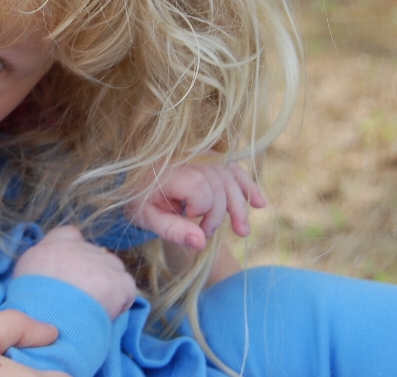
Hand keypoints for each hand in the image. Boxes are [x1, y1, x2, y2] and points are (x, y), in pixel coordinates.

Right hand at [13, 225, 136, 319]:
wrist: (48, 319)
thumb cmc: (31, 303)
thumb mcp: (24, 273)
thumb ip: (40, 261)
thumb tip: (52, 269)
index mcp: (53, 245)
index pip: (71, 234)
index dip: (76, 251)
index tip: (73, 270)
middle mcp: (80, 248)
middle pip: (95, 254)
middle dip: (92, 273)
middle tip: (82, 296)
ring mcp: (101, 262)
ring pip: (113, 269)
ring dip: (107, 285)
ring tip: (94, 308)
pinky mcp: (119, 281)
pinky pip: (127, 290)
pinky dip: (121, 302)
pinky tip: (107, 314)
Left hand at [127, 161, 265, 249]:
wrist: (136, 182)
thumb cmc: (141, 202)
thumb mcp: (148, 219)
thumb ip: (173, 230)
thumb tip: (201, 243)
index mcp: (166, 168)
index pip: (199, 187)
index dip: (201, 209)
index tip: (190, 220)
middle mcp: (185, 155)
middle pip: (217, 184)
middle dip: (218, 214)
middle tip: (207, 232)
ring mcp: (199, 153)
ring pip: (229, 177)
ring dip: (239, 206)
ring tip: (242, 232)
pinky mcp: (209, 155)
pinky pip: (233, 168)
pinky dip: (247, 186)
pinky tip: (260, 204)